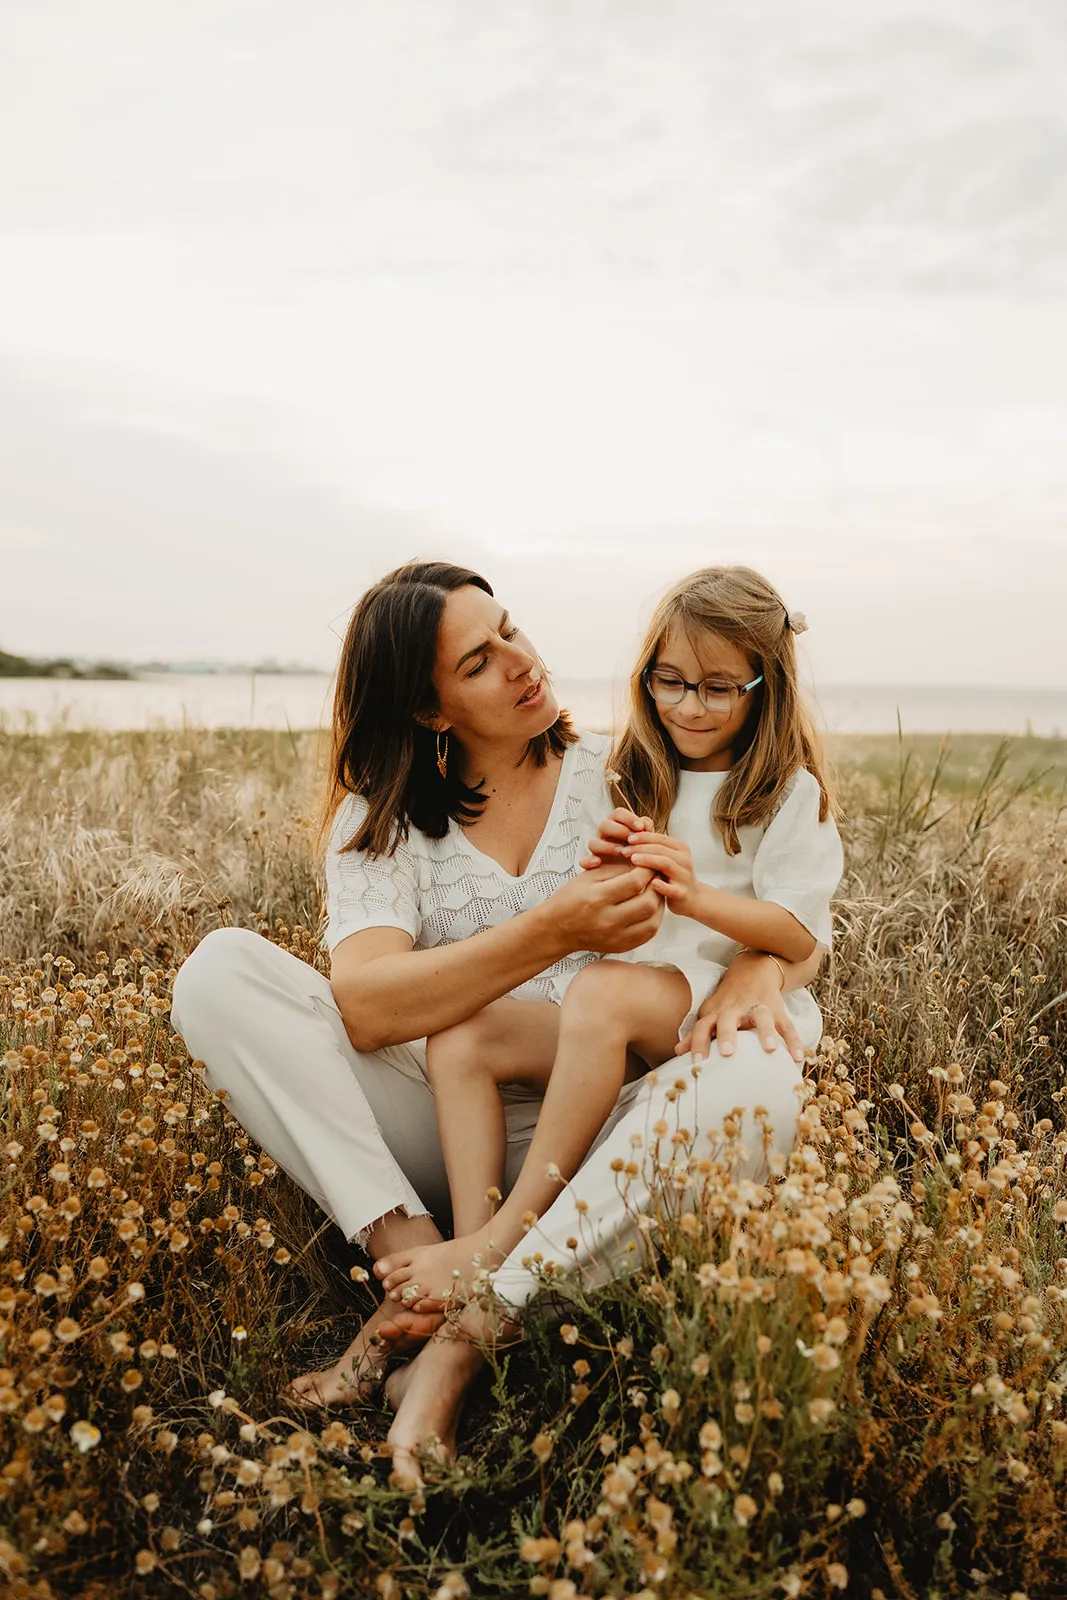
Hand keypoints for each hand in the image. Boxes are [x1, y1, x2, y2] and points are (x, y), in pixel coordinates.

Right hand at [549, 860, 664, 953]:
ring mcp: (616, 937)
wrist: (557, 929)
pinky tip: (650, 907)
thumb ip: (617, 869)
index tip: (650, 863)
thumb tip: (644, 863)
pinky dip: (654, 918)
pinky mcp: (622, 946)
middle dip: (657, 886)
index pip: (635, 882)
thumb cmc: (570, 899)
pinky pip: (648, 933)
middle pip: (648, 902)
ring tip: (655, 891)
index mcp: (597, 898)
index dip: (648, 870)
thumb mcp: (589, 876)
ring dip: (659, 902)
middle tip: (656, 876)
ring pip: (653, 920)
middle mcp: (607, 920)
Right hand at [579, 808, 651, 870]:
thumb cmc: (641, 854)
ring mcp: (598, 850)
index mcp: (618, 826)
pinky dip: (588, 860)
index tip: (640, 827)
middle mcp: (605, 836)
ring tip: (622, 852)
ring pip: (593, 842)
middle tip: (631, 840)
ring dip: (607, 846)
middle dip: (618, 830)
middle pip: (604, 825)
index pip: (618, 813)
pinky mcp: (592, 864)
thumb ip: (646, 830)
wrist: (635, 878)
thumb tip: (645, 822)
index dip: (628, 818)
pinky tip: (597, 863)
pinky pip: (584, 861)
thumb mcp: (646, 841)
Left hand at [625, 832, 700, 916]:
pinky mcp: (682, 893)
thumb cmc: (672, 876)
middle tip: (625, 849)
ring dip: (648, 860)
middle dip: (641, 847)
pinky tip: (650, 883)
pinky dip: (661, 885)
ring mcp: (684, 877)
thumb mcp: (665, 858)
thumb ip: (653, 847)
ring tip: (632, 859)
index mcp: (680, 848)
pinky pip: (671, 888)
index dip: (643, 836)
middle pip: (661, 849)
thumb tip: (631, 833)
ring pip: (666, 863)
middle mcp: (684, 860)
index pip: (660, 838)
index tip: (627, 837)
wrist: (692, 898)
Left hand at [675, 950, 803, 1064]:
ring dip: (765, 1032)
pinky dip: (794, 1040)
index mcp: (716, 1012)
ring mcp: (757, 1007)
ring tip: (770, 1050)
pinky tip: (798, 1057)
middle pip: (728, 1019)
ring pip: (762, 1017)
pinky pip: (787, 1025)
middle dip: (727, 1034)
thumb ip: (696, 1033)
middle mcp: (735, 1008)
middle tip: (727, 1052)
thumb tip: (677, 1051)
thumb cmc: (728, 1000)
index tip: (696, 1063)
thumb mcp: (711, 1012)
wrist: (753, 969)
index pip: (702, 1027)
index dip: (697, 1043)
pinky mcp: (777, 1009)